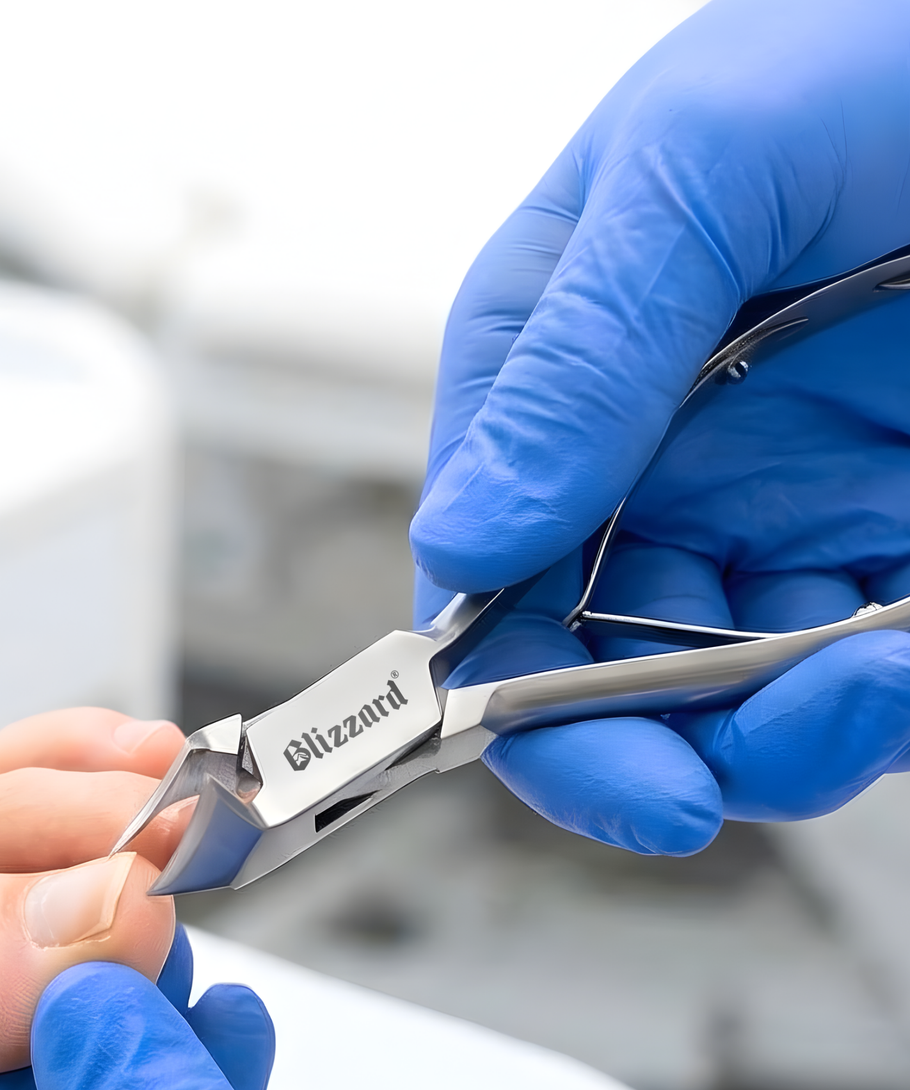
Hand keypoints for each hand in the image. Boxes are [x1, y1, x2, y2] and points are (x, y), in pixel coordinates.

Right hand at [410, 0, 909, 853]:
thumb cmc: (872, 36)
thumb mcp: (698, 162)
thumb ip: (574, 356)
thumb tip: (466, 541)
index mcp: (551, 380)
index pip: (486, 576)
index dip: (507, 690)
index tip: (578, 757)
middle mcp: (647, 464)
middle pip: (601, 666)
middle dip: (652, 741)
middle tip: (716, 774)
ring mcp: (776, 500)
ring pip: (735, 692)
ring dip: (788, 728)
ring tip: (876, 682)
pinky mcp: (891, 523)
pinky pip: (863, 657)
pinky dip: (879, 687)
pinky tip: (907, 651)